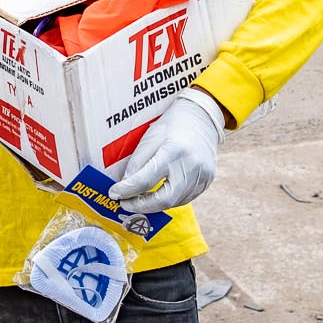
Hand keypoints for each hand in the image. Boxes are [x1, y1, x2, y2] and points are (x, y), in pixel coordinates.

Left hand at [107, 91, 224, 212]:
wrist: (202, 116)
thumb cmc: (172, 125)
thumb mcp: (150, 138)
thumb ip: (137, 164)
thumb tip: (124, 187)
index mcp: (173, 151)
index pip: (146, 179)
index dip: (127, 190)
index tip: (114, 193)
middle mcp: (190, 166)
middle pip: (163, 199)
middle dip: (141, 206)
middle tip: (125, 203)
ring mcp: (202, 175)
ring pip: (174, 202)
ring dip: (154, 203)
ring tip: (140, 198)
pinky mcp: (207, 180)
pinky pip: (185, 198)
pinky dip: (169, 199)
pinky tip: (159, 193)